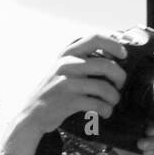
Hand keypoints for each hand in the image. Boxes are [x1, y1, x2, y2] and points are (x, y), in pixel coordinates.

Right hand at [11, 35, 127, 146]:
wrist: (30, 115)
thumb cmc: (50, 92)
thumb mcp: (60, 68)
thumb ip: (79, 60)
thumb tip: (111, 58)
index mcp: (67, 54)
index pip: (96, 39)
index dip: (114, 45)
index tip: (123, 55)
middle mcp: (67, 65)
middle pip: (106, 65)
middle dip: (119, 76)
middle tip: (120, 84)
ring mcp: (68, 83)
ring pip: (103, 87)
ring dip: (113, 96)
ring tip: (113, 102)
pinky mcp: (69, 102)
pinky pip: (96, 104)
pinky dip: (105, 109)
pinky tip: (105, 112)